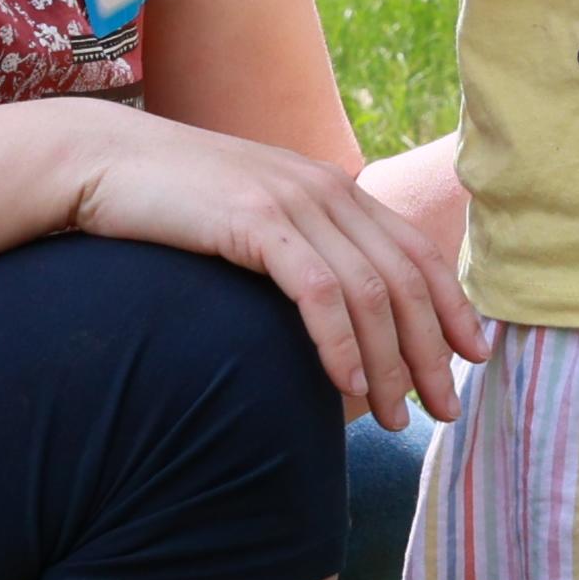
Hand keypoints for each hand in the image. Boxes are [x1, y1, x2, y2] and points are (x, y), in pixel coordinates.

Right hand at [62, 109, 485, 430]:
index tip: (474, 358)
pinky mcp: (256, 221)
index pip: (415, 252)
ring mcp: (293, 202)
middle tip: (443, 410)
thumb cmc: (172, 203)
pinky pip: (318, 291)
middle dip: (433, 352)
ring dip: (389, 364)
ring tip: (393, 418)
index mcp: (333, 188)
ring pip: (371, 293)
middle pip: (406, 280)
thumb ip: (298, 248)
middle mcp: (327, 190)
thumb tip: (331, 305)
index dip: (453, 308)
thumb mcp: (252, 219)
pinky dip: (339, 343)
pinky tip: (346, 386)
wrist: (103, 161)